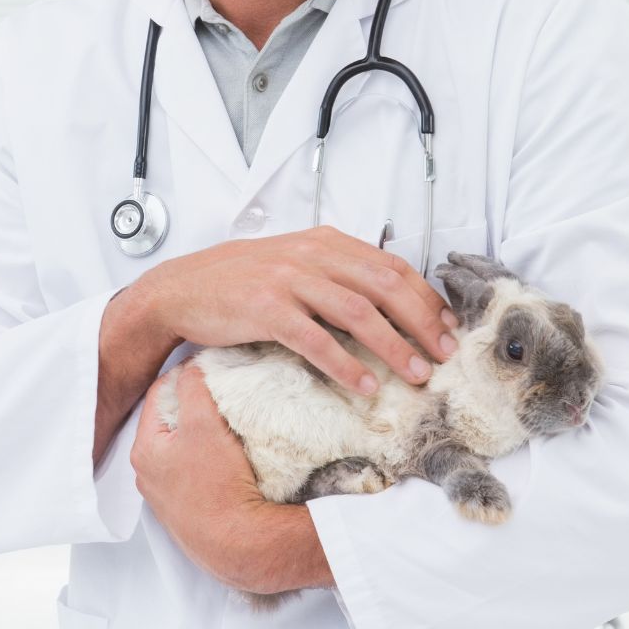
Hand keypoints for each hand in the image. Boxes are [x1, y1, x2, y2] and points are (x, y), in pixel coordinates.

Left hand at [130, 359, 333, 594]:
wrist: (239, 544)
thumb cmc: (216, 485)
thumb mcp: (203, 425)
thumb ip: (193, 390)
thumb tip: (191, 368)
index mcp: (144, 450)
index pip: (158, 395)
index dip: (183, 375)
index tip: (207, 366)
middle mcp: (149, 475)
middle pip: (169, 422)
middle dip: (192, 404)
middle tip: (219, 391)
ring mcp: (168, 496)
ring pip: (183, 448)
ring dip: (202, 433)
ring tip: (228, 421)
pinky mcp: (189, 511)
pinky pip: (196, 472)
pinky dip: (209, 458)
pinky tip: (230, 457)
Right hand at [137, 224, 459, 395]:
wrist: (181, 289)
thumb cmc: (240, 281)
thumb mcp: (295, 263)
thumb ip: (337, 273)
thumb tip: (386, 302)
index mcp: (325, 243)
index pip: (390, 267)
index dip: (425, 299)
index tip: (447, 328)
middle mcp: (312, 256)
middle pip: (384, 287)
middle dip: (422, 323)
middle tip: (444, 355)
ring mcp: (289, 280)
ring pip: (358, 313)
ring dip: (394, 347)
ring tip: (416, 375)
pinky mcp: (267, 309)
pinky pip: (317, 340)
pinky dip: (346, 365)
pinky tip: (365, 386)